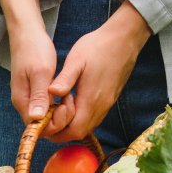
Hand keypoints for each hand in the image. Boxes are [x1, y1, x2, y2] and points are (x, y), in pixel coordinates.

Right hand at [7, 18, 71, 134]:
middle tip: (71, 100)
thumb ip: (39, 95)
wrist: (28, 34)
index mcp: (22, 100)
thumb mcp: (40, 71)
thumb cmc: (34, 50)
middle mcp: (24, 103)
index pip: (37, 127)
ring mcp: (30, 98)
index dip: (55, 123)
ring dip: (61, 112)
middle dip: (60, 119)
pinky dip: (59, 105)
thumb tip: (36, 119)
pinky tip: (68, 95)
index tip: (66, 105)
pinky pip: (48, 107)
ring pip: (47, 117)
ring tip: (71, 96)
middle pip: (43, 125)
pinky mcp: (37, 93)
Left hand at [45, 0, 151, 142]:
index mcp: (91, 100)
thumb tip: (51, 93)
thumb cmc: (98, 47)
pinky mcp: (110, 98)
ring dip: (72, 123)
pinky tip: (74, 101)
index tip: (47, 117)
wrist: (124, 39)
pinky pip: (94, 116)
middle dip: (62, 130)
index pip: (73, 131)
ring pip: (88, 126)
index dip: (58, 131)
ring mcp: (107, 103)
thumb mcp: (77, 60)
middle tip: (50, 114)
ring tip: (60, 107)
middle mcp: (101, 106)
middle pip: (80, 132)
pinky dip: (81, 116)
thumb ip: (65, 79)